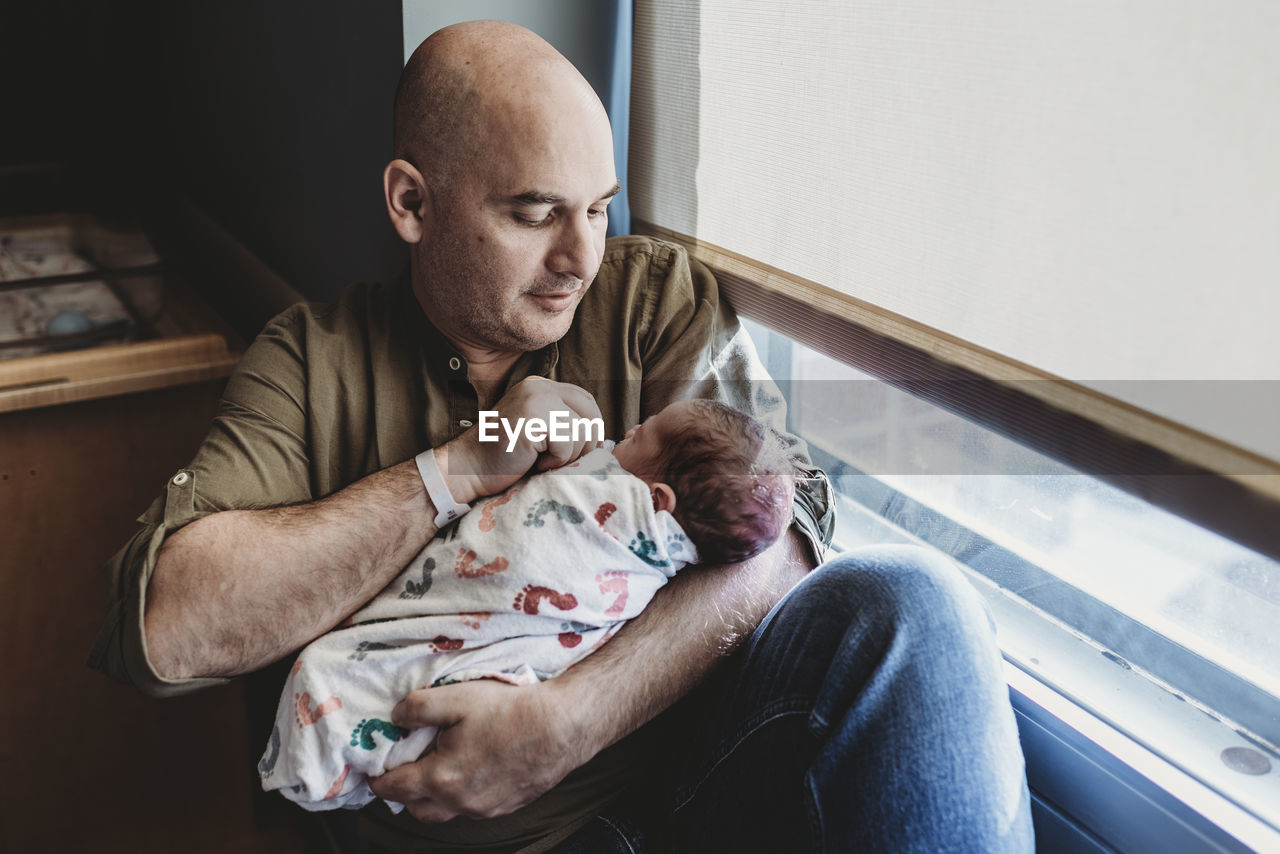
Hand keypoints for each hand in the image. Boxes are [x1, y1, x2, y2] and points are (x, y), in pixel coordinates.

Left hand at [367, 679, 589, 822]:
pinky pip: (472, 808)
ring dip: (434, 797)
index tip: (372, 770)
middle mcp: (460, 802)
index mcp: (441, 778)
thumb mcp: (457, 697)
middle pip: (417, 810)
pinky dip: (462, 794)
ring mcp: (485, 808)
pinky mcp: (506, 805)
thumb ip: (417, 708)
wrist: (562, 727)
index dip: (377, 779)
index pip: (394, 788)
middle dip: (404, 793)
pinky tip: (472, 768)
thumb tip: (395, 718)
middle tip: (404, 768)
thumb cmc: (510, 712)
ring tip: (438, 769)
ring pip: (446, 812)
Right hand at [442, 377, 603, 502]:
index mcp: (539, 387)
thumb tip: (602, 437)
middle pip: (589, 411)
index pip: (585, 400)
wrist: (468, 469)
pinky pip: (568, 442)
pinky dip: (557, 460)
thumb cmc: (504, 458)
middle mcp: (538, 387)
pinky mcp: (533, 416)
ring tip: (542, 461)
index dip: (592, 426)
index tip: (584, 450)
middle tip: (565, 460)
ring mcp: (535, 399)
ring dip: (569, 455)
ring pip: (582, 430)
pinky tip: (535, 462)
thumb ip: (562, 423)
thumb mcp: (538, 432)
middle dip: (587, 442)